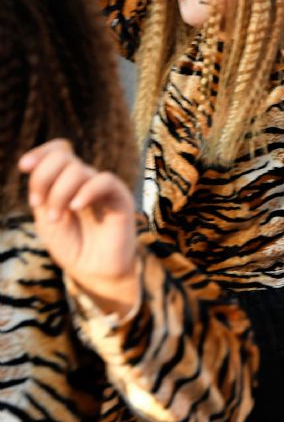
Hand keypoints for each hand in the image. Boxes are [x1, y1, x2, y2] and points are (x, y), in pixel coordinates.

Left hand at [19, 140, 138, 315]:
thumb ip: (43, 191)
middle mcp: (86, 180)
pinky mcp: (120, 198)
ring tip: (57, 218)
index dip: (40, 153)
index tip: (24, 167)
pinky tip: (75, 207)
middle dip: (44, 178)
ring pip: (78, 170)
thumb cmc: (71, 246)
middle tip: (38, 205)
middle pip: (63, 157)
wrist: (94, 271)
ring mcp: (103, 188)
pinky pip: (104, 181)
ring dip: (59, 193)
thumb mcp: (46, 217)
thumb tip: (35, 166)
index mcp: (68, 181)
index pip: (59, 150)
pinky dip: (86, 191)